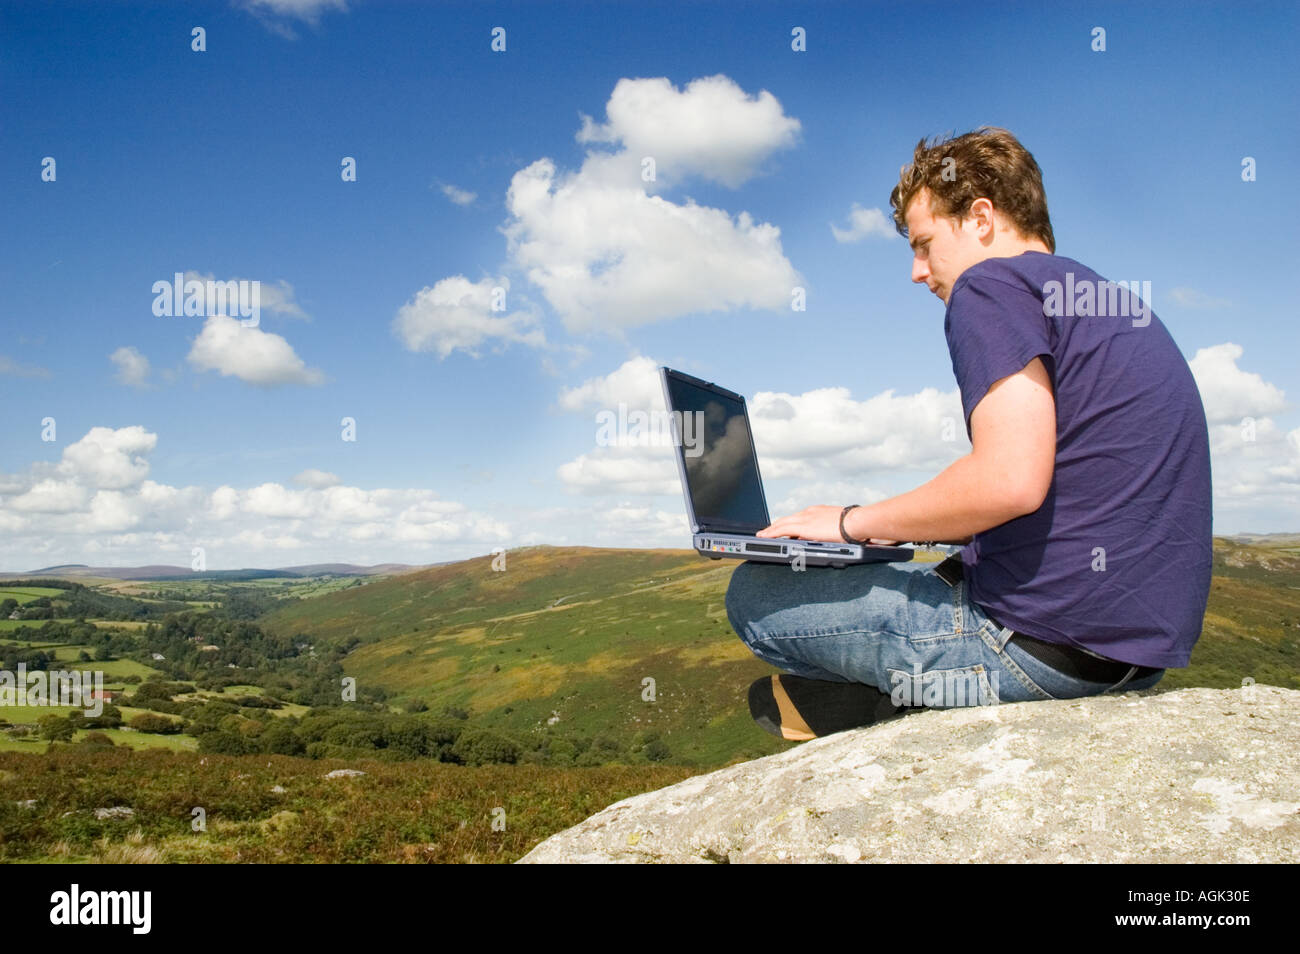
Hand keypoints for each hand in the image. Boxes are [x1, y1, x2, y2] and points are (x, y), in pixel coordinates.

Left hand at [756, 505, 899, 544]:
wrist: (857, 522)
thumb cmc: (854, 525)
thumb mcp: (837, 524)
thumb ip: (828, 529)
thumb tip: (827, 537)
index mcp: (817, 511)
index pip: (797, 517)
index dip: (787, 523)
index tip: (781, 527)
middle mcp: (808, 512)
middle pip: (786, 519)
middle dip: (775, 525)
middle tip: (766, 531)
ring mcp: (805, 518)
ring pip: (781, 524)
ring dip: (770, 530)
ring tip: (761, 535)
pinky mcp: (803, 527)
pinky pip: (782, 530)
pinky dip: (772, 533)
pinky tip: (765, 537)